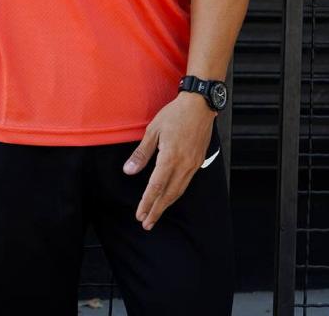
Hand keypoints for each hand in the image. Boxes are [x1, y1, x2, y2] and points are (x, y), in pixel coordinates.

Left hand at [122, 94, 215, 229]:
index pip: (156, 186)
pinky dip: (176, 193)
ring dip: (166, 204)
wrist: (199, 104)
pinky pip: (186, 182)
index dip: (147, 202)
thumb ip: (141, 153)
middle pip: (169, 194)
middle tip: (146, 223)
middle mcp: (184, 164)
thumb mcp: (153, 130)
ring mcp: (193, 164)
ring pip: (179, 190)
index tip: (140, 215)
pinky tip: (170, 196)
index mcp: (170, 157)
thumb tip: (129, 171)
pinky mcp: (198, 161)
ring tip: (156, 214)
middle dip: (156, 210)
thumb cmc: (175, 113)